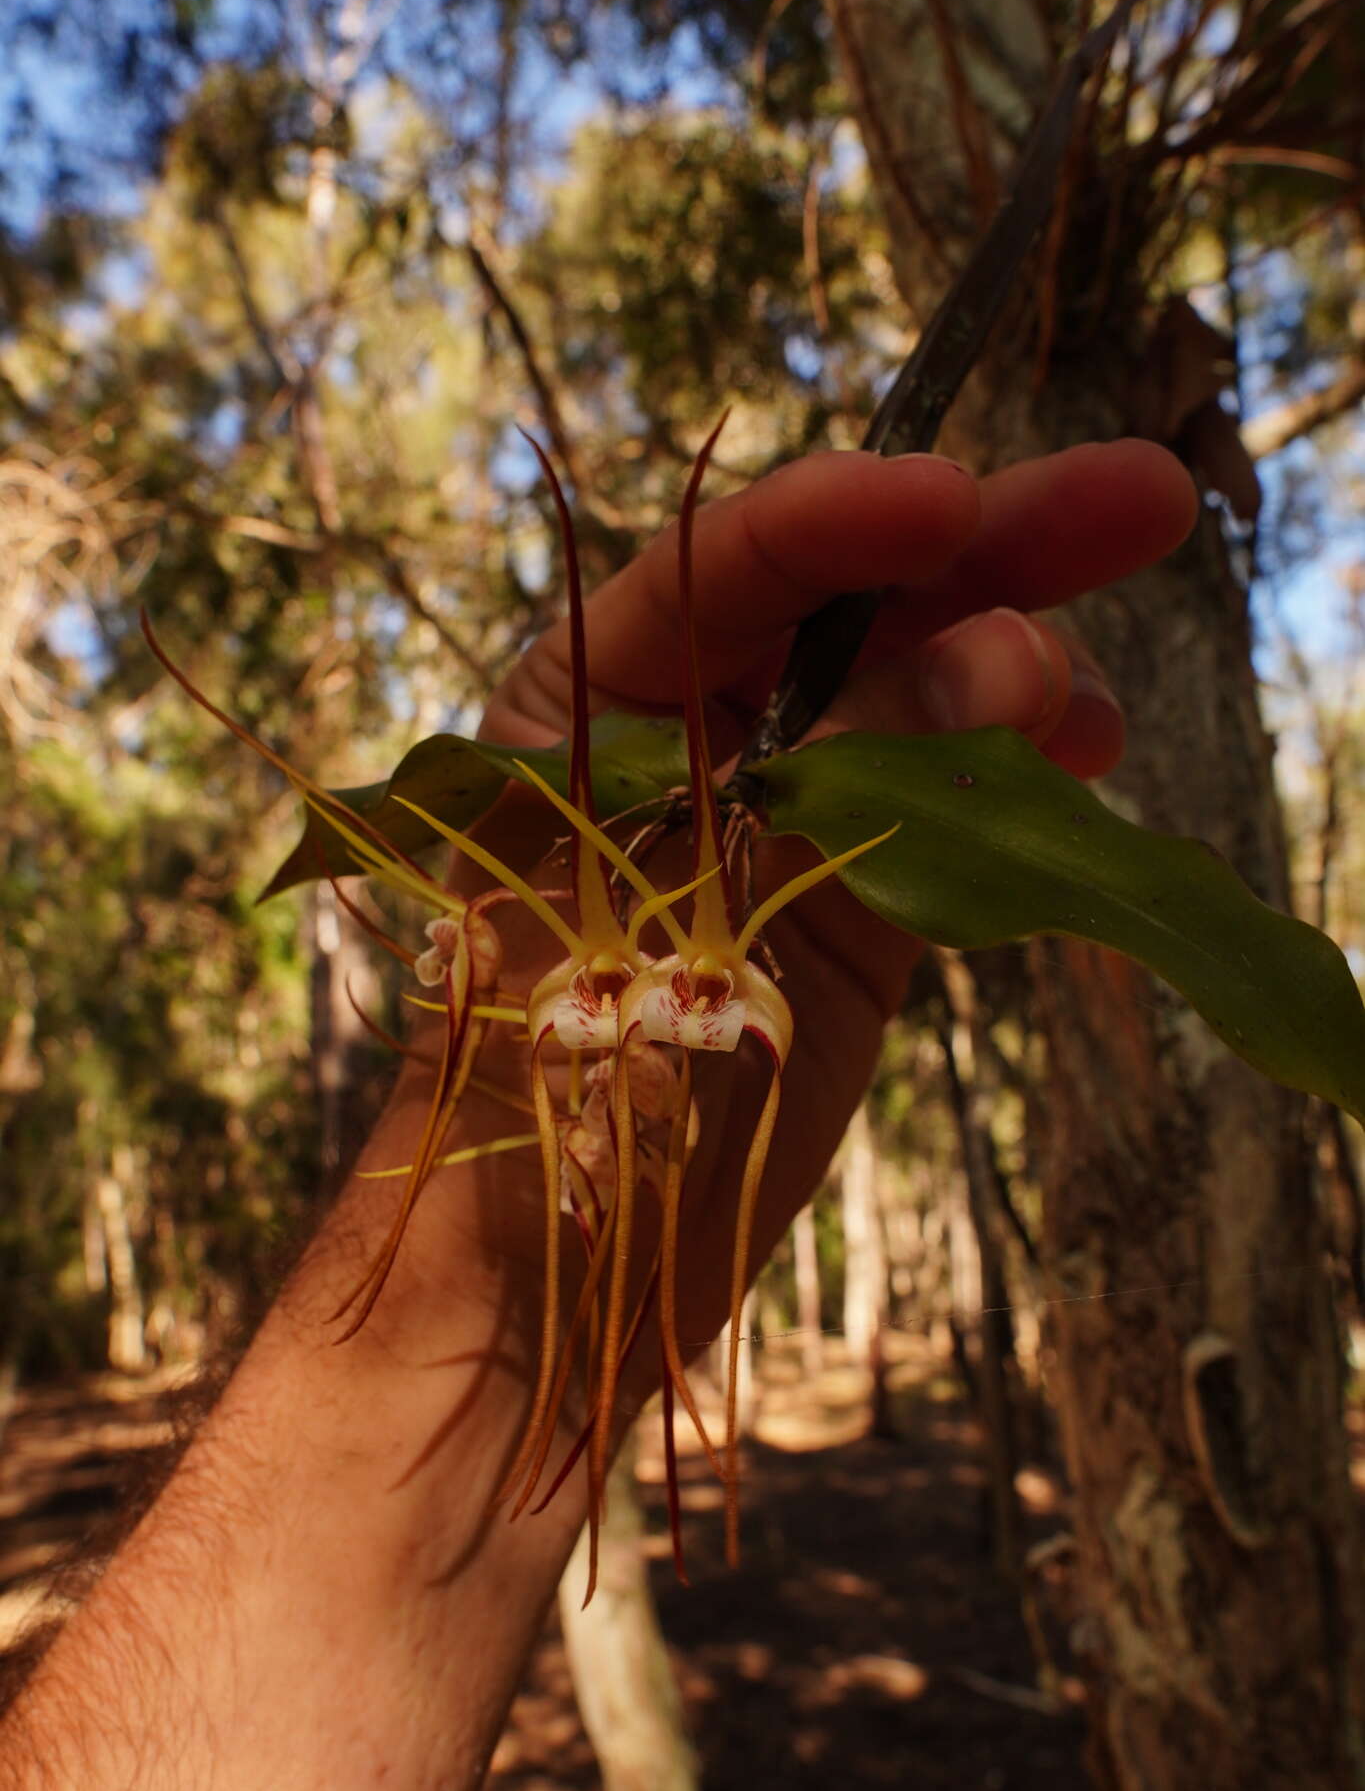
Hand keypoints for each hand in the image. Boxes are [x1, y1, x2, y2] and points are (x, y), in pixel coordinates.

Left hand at [464, 439, 1194, 1351]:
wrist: (550, 1289)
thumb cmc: (558, 1105)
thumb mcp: (693, 927)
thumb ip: (838, 789)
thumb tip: (1003, 657)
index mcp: (581, 714)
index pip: (721, 572)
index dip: (845, 520)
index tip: (959, 503)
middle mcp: (682, 745)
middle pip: (843, 610)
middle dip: (985, 551)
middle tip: (1137, 502)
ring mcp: (772, 825)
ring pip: (909, 699)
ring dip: (1014, 673)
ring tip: (1086, 709)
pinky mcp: (842, 908)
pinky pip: (942, 808)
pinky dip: (1015, 779)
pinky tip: (1082, 754)